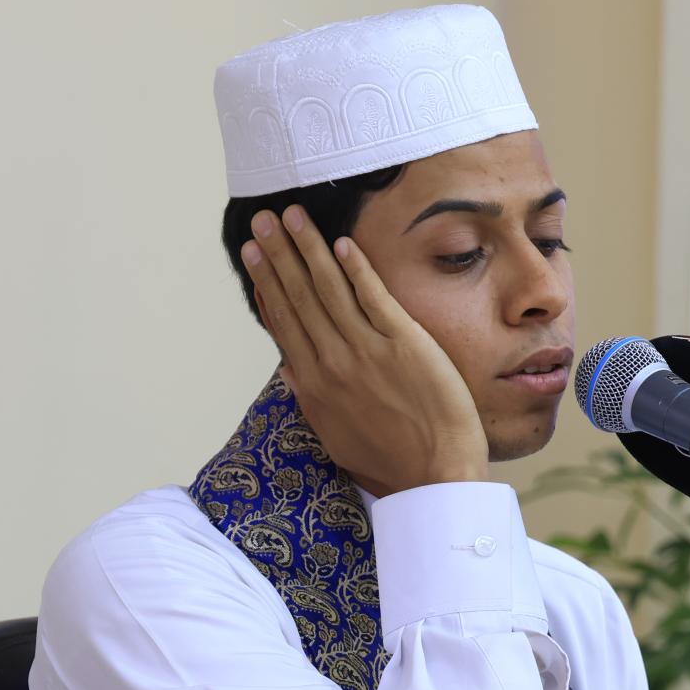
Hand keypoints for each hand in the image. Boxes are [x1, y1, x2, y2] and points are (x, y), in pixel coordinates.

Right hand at [241, 204, 489, 492]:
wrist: (436, 473)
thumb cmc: (391, 461)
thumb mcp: (335, 436)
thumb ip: (309, 399)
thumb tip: (288, 370)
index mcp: (313, 384)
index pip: (284, 321)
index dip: (267, 283)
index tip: (253, 253)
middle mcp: (333, 362)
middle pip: (299, 296)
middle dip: (278, 253)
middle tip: (262, 218)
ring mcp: (367, 350)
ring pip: (329, 288)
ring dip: (308, 248)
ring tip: (292, 215)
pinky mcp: (405, 344)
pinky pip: (374, 297)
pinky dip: (356, 268)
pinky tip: (342, 242)